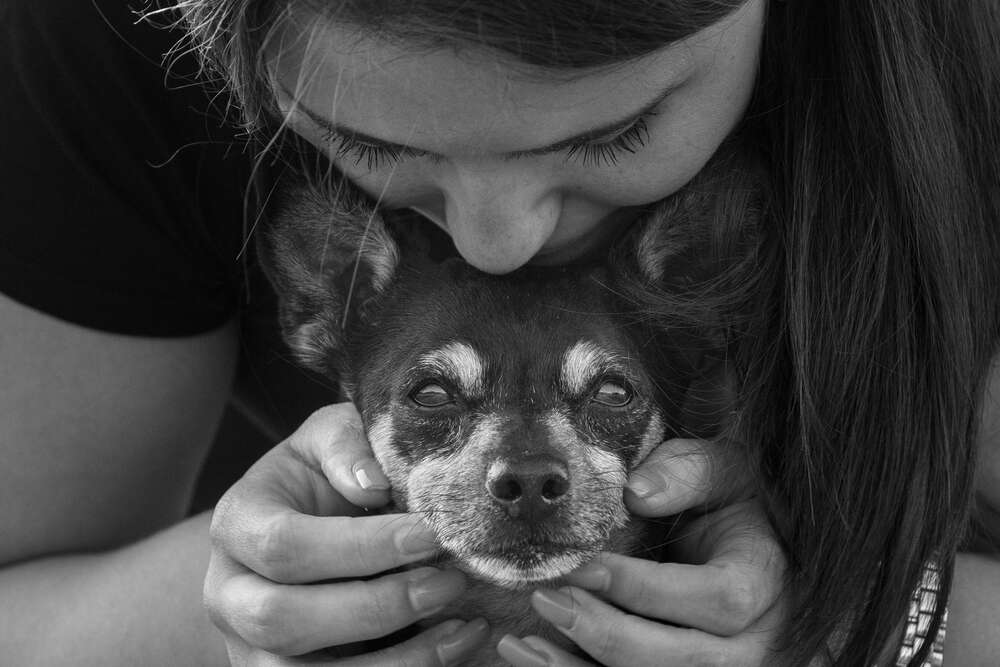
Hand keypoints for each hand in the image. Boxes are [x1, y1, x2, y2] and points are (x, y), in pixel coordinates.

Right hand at [203, 403, 489, 664]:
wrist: (302, 520)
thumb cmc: (322, 476)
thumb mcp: (329, 437)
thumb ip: (346, 446)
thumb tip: (373, 483)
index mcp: (237, 524)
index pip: (284, 546)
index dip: (360, 547)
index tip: (429, 535)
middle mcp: (229, 594)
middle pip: (282, 619)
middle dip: (377, 606)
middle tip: (449, 582)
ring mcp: (250, 647)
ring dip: (394, 660)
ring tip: (461, 627)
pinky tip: (452, 646)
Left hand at [497, 438, 787, 666]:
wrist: (754, 539)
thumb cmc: (731, 500)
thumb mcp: (721, 469)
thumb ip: (685, 472)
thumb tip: (637, 492)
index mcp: (765, 581)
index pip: (716, 599)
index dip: (645, 589)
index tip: (584, 565)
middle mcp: (757, 642)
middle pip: (684, 660)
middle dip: (607, 635)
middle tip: (546, 600)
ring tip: (523, 646)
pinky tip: (539, 660)